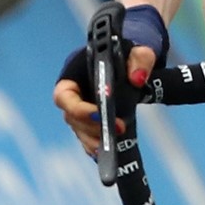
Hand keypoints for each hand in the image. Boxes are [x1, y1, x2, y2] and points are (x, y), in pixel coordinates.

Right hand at [53, 5, 166, 156]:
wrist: (129, 62)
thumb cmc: (127, 53)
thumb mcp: (137, 51)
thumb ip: (140, 59)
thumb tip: (137, 78)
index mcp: (74, 74)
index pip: (64, 95)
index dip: (78, 108)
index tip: (99, 114)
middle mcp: (73, 94)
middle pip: (71, 117)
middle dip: (92, 127)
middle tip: (118, 129)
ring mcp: (80, 109)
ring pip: (79, 130)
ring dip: (93, 140)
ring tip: (111, 147)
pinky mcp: (90, 121)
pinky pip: (87, 136)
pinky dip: (94, 146)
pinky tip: (106, 153)